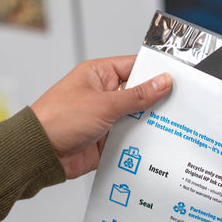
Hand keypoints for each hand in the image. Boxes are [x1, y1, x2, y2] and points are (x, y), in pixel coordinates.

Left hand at [31, 55, 171, 178]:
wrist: (40, 154)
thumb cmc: (59, 120)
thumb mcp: (104, 104)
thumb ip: (137, 96)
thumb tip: (162, 82)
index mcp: (100, 75)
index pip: (135, 67)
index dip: (156, 71)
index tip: (177, 77)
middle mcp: (105, 94)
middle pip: (140, 93)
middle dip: (158, 99)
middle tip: (181, 103)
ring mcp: (107, 116)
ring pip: (138, 116)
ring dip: (151, 121)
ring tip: (175, 123)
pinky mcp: (109, 138)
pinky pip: (132, 136)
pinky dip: (143, 139)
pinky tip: (158, 140)